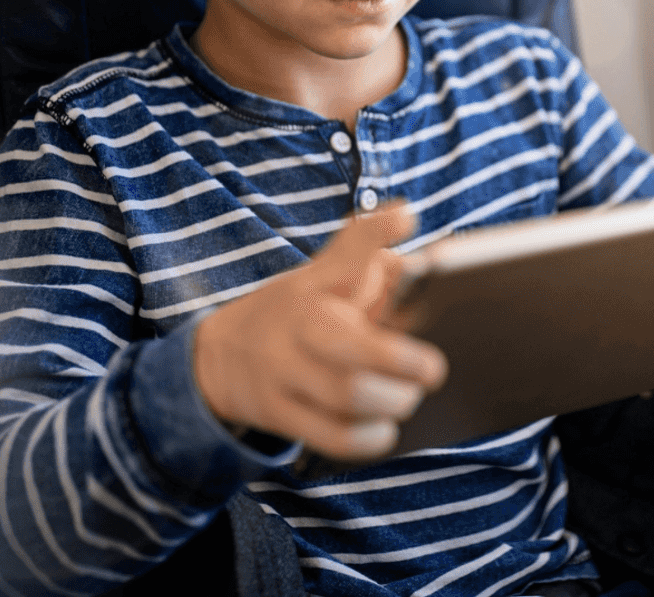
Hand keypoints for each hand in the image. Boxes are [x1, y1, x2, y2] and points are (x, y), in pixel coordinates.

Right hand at [193, 203, 446, 459]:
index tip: (406, 216)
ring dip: (392, 401)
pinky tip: (385, 429)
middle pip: (349, 343)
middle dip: (401, 360)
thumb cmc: (302, 312)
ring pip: (347, 394)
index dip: (375, 231)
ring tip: (408, 397)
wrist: (220, 355)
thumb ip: (376, 264)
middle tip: (433, 369)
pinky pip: (332, 435)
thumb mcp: (327, 277)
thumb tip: (429, 265)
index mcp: (318, 282)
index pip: (347, 248)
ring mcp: (283, 370)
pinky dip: (369, 437)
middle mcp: (298, 323)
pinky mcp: (280, 412)